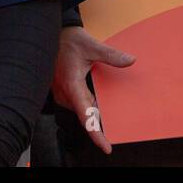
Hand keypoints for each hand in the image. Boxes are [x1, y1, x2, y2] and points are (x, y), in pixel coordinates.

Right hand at [50, 26, 134, 153]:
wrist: (51, 35)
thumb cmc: (69, 40)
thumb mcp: (92, 45)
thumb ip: (111, 55)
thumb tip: (130, 60)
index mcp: (72, 85)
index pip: (84, 116)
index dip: (95, 134)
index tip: (105, 147)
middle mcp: (64, 93)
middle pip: (84, 115)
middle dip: (98, 123)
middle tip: (115, 130)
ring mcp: (61, 93)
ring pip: (81, 109)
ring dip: (93, 111)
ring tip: (108, 114)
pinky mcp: (61, 91)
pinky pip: (77, 103)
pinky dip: (87, 104)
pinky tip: (97, 100)